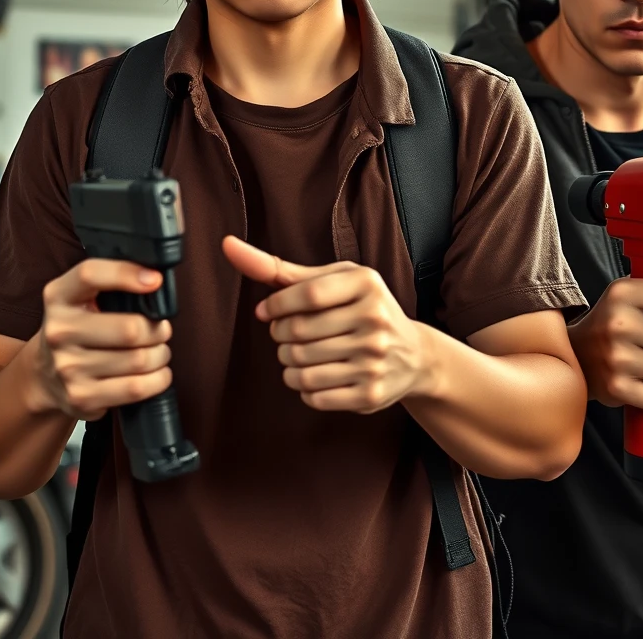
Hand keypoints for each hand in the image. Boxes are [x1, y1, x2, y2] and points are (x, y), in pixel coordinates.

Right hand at [30, 260, 172, 419]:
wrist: (44, 376)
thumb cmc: (80, 328)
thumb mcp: (82, 297)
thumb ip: (113, 284)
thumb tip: (156, 280)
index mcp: (59, 297)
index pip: (90, 275)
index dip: (126, 273)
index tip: (155, 280)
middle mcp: (59, 331)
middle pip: (131, 328)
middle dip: (158, 330)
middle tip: (160, 330)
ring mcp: (67, 367)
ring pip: (140, 360)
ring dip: (161, 355)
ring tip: (157, 351)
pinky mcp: (81, 397)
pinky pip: (137, 388)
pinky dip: (158, 379)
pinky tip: (155, 373)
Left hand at [222, 236, 430, 413]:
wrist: (414, 355)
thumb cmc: (362, 309)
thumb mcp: (334, 281)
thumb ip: (282, 270)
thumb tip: (228, 246)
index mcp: (367, 284)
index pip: (305, 295)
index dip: (276, 306)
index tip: (267, 311)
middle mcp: (375, 320)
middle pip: (297, 334)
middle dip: (280, 336)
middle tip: (287, 334)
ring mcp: (374, 359)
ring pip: (300, 369)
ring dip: (288, 364)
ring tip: (300, 355)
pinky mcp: (370, 394)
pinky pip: (314, 396)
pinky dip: (304, 388)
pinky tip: (317, 375)